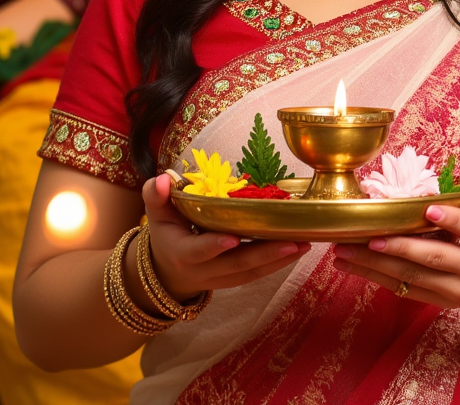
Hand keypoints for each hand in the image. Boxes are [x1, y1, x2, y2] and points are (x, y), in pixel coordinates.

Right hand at [141, 173, 310, 299]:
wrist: (167, 271)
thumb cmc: (165, 233)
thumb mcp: (155, 213)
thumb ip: (156, 196)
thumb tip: (162, 179)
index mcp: (182, 253)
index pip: (198, 252)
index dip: (214, 246)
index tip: (232, 237)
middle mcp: (204, 271)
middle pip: (236, 266)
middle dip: (265, 255)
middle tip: (292, 242)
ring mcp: (221, 279)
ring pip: (251, 273)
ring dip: (279, 261)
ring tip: (304, 244)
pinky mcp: (234, 279)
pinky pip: (257, 274)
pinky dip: (278, 264)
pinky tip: (298, 249)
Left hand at [331, 154, 459, 308]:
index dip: (451, 219)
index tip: (427, 208)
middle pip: (434, 258)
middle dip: (397, 249)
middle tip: (366, 238)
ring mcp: (458, 289)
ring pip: (415, 279)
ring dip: (377, 267)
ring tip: (345, 254)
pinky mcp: (444, 301)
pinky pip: (409, 291)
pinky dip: (382, 279)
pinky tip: (356, 267)